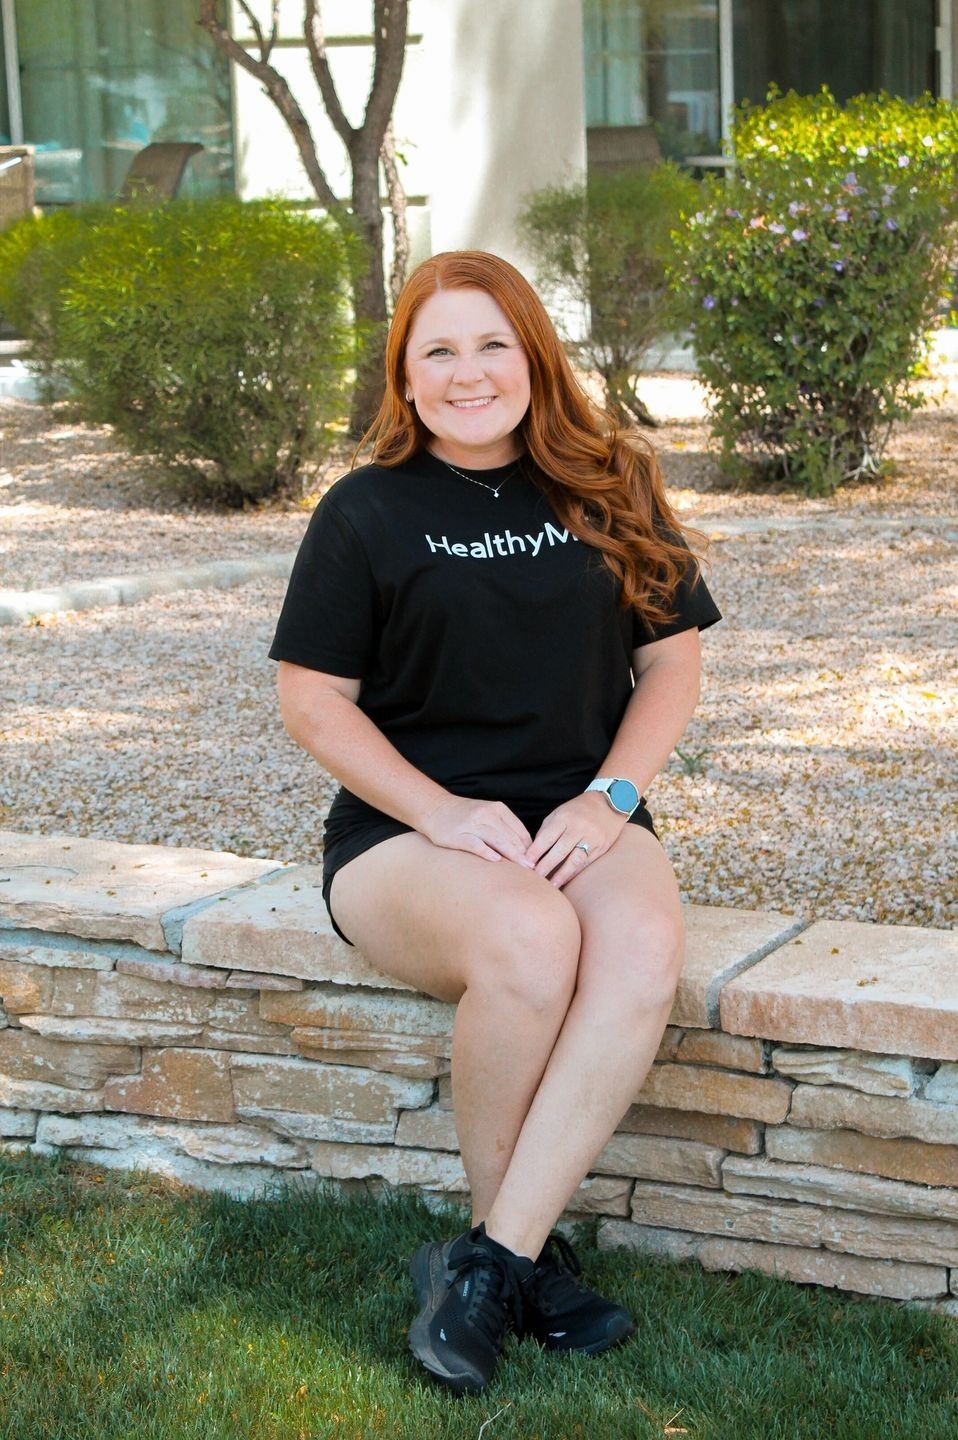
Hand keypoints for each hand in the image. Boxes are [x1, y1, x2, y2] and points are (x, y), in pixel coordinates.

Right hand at [420, 795, 534, 866]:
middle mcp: (486, 814)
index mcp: (497, 809)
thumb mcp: (488, 814)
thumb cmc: (465, 816)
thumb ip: (505, 828)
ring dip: (512, 855)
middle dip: (524, 854)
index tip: (537, 862)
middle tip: (536, 870)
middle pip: (511, 837)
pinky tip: (496, 861)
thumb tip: (526, 850)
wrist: (435, 808)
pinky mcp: (458, 835)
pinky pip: (475, 844)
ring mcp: (472, 824)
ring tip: (524, 868)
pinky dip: (486, 852)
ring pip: (497, 840)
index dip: (530, 847)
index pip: (519, 830)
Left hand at [525, 792, 628, 887]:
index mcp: (565, 818)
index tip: (526, 863)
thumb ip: (546, 831)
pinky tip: (564, 880)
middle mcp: (579, 828)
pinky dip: (574, 873)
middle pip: (560, 851)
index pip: (547, 837)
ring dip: (561, 875)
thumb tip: (534, 852)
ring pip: (575, 860)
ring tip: (551, 886)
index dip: (536, 851)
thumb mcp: (559, 813)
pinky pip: (585, 863)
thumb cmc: (578, 810)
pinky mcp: (601, 848)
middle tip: (535, 878)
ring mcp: (592, 839)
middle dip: (546, 866)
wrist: (609, 804)